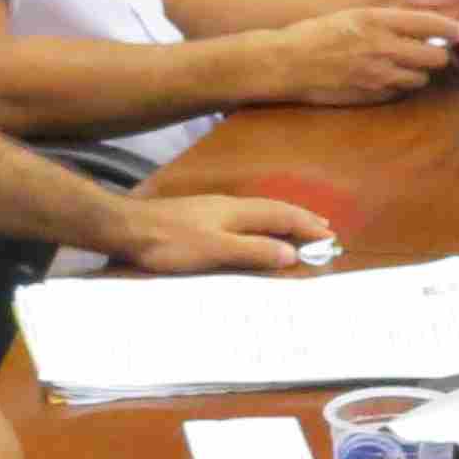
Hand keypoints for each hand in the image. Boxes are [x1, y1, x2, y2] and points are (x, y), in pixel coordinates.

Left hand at [111, 190, 336, 275]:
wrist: (128, 228)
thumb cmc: (172, 242)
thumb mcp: (216, 250)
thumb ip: (253, 251)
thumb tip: (291, 253)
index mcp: (237, 212)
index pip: (281, 216)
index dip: (306, 226)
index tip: (329, 236)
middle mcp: (229, 205)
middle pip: (273, 208)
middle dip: (300, 217)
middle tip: (323, 227)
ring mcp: (213, 209)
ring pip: (258, 211)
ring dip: (281, 219)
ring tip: (296, 228)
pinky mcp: (199, 216)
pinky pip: (244, 216)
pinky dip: (261, 223)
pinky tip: (254, 230)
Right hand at [268, 6, 458, 101]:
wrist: (286, 62)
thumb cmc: (316, 33)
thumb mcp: (352, 16)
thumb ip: (384, 21)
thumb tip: (414, 26)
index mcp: (378, 20)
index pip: (428, 23)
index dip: (450, 28)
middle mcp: (383, 47)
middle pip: (433, 56)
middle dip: (437, 55)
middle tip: (433, 52)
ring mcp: (378, 74)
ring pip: (419, 78)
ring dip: (418, 73)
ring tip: (406, 68)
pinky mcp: (371, 94)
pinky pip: (398, 92)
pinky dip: (398, 87)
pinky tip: (386, 81)